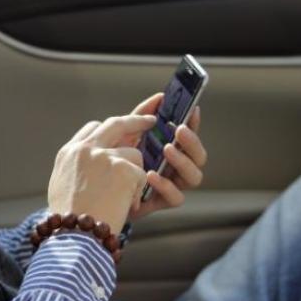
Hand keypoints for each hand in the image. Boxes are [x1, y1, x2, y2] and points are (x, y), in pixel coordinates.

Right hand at [48, 114, 155, 233]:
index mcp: (68, 153)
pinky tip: (126, 207)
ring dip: (136, 176)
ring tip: (123, 200)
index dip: (110, 130)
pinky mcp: (122, 168)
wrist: (76, 237)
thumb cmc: (70, 223)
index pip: (92, 130)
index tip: (122, 129)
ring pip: (134, 154)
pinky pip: (142, 174)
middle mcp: (84, 149)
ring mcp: (104, 156)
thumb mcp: (63, 189)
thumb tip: (90, 166)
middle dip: (136, 120)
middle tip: (151, 121)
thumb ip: (77, 169)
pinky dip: (138, 193)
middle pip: (115, 124)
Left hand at [124, 93, 207, 219]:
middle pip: (199, 157)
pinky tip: (151, 175)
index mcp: (173, 150)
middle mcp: (177, 168)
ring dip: (183, 161)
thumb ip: (142, 116)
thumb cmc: (118, 161)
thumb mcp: (127, 135)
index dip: (195, 123)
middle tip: (178, 130)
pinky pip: (176, 198)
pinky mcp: (162, 203)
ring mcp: (173, 186)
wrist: (100, 192)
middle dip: (192, 142)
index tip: (193, 110)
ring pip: (194, 177)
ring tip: (167, 149)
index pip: (190, 136)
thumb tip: (159, 97)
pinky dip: (166, 185)